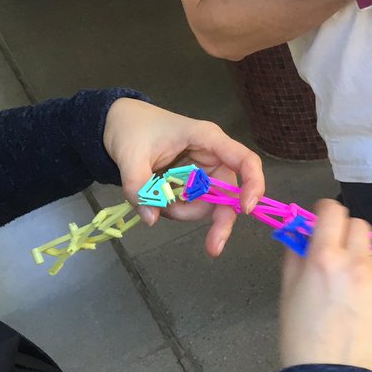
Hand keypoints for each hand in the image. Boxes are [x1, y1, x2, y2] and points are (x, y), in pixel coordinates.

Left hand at [103, 98, 263, 256]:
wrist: (118, 123)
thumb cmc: (131, 128)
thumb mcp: (129, 155)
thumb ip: (138, 187)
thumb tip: (151, 219)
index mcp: (207, 139)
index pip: (245, 160)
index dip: (252, 184)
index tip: (245, 209)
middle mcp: (213, 157)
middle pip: (230, 193)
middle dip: (220, 220)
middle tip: (213, 248)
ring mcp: (204, 173)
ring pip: (209, 205)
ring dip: (185, 212)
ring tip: (156, 204)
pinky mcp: (193, 184)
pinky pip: (193, 205)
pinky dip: (176, 210)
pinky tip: (158, 201)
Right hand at [279, 200, 371, 371]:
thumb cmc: (301, 338)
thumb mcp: (288, 292)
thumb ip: (296, 255)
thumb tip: (302, 232)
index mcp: (324, 258)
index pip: (333, 210)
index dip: (326, 212)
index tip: (323, 221)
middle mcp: (356, 264)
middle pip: (359, 225)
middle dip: (346, 234)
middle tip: (337, 254)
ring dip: (362, 262)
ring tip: (350, 292)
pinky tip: (363, 311)